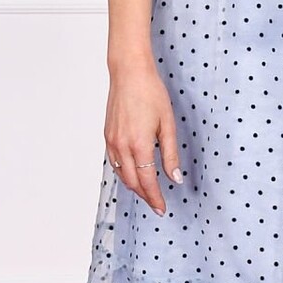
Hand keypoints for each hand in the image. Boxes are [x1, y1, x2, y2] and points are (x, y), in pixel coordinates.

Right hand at [104, 63, 182, 215]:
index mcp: (140, 145)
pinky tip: (132, 174)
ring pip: (121, 175)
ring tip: (147, 192)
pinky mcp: (107, 136)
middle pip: (133, 182)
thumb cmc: (151, 93)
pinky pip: (114, 163)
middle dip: (146, 196)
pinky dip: (123, 173)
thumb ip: (171, 154)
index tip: (162, 209)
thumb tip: (175, 178)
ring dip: (134, 186)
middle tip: (157, 205)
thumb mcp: (168, 124)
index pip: (148, 181)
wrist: (129, 73)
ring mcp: (112, 141)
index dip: (155, 198)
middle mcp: (122, 146)